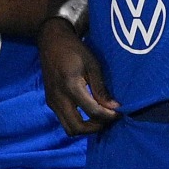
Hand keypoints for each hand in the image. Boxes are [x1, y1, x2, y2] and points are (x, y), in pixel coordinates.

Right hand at [38, 18, 118, 135]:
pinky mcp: (50, 101)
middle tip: (108, 119)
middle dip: (95, 127)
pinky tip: (87, 111)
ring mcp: (52, 100)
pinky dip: (77, 122)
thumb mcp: (92, 64)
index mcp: (70, 86)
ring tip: (98, 118)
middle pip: (77, 128)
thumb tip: (114, 107)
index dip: (108, 116)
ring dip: (85, 128)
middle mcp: (58, 97)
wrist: (51, 40)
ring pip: (68, 128)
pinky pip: (64, 120)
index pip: (92, 112)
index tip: (119, 112)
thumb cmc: (74, 49)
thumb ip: (101, 88)